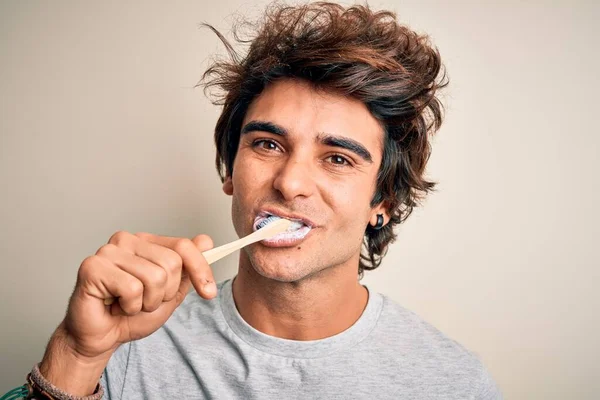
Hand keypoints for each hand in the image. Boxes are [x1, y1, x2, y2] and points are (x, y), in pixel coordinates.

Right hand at [62, 231, 215, 358]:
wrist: (102, 337)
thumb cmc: (132, 313)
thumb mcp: (171, 292)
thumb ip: (188, 268)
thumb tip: (206, 241)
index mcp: (145, 241)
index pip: (184, 246)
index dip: (201, 270)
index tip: (208, 292)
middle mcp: (126, 240)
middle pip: (171, 263)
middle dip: (164, 293)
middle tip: (143, 300)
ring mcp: (108, 251)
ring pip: (154, 277)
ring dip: (146, 302)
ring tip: (128, 303)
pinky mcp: (92, 267)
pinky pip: (132, 288)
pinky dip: (130, 306)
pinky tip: (115, 305)